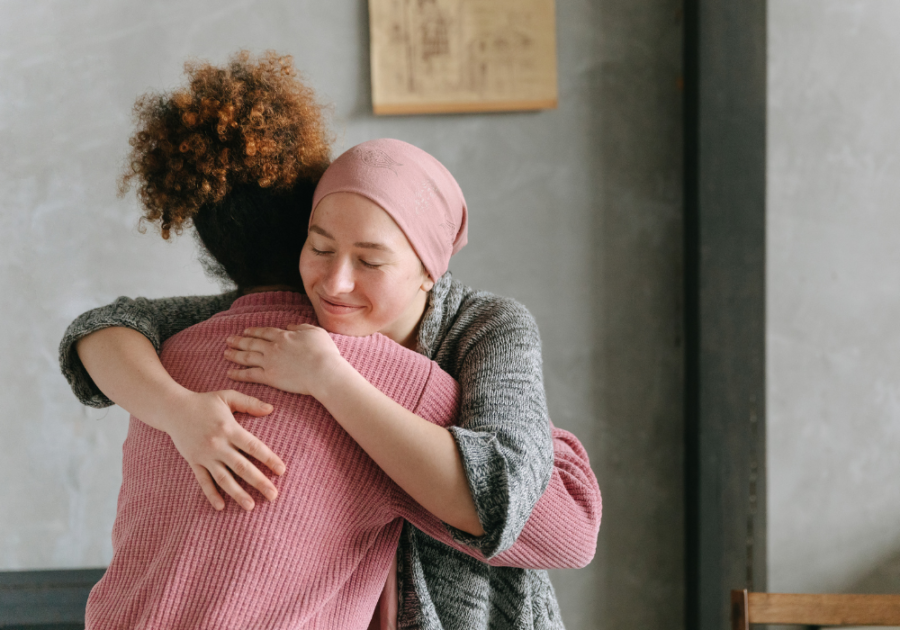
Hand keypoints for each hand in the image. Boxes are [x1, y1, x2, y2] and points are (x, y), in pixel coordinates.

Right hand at [154, 389, 285, 511]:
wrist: (172, 409)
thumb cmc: (204, 402)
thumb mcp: (227, 396)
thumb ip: (250, 403)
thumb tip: (271, 409)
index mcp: (229, 428)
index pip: (253, 447)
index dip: (269, 459)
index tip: (282, 471)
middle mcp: (218, 445)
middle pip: (242, 467)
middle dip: (259, 482)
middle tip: (274, 495)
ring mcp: (205, 455)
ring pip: (224, 478)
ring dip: (238, 493)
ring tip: (251, 506)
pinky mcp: (194, 462)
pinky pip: (203, 481)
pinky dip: (211, 494)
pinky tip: (221, 507)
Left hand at [224, 324, 344, 396]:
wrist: (323, 371)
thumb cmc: (324, 352)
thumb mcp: (315, 332)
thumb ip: (301, 327)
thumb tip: (290, 326)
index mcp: (284, 336)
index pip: (265, 332)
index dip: (254, 331)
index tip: (246, 331)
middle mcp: (273, 347)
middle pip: (251, 343)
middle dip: (239, 341)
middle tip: (229, 340)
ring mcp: (269, 362)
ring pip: (247, 357)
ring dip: (235, 355)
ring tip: (225, 353)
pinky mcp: (269, 377)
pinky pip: (249, 374)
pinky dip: (238, 373)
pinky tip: (230, 372)